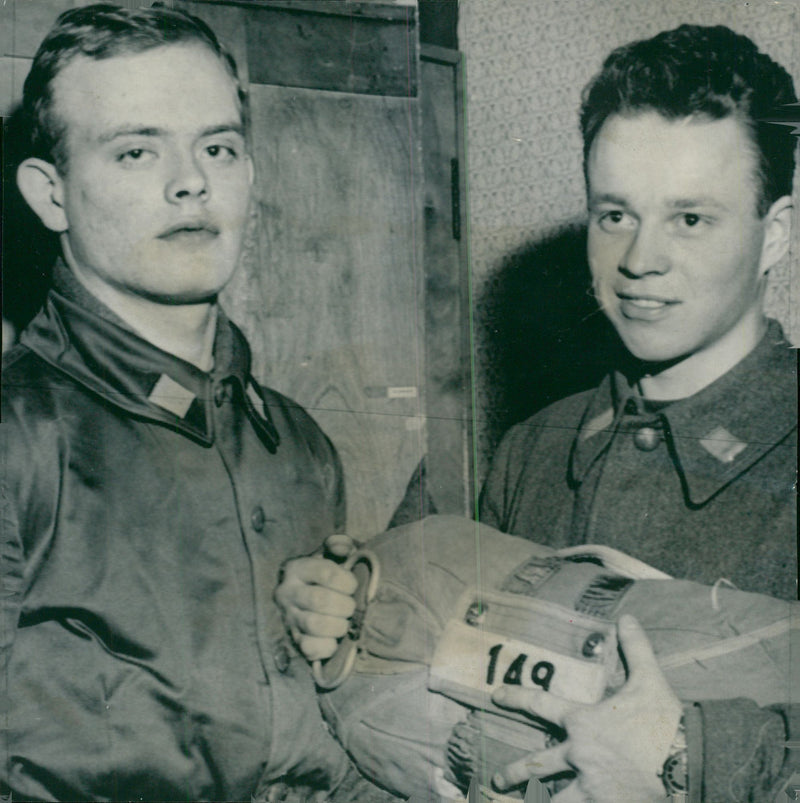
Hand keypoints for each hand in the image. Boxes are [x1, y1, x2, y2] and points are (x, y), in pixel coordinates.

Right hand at [274, 536, 357, 660]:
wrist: (308, 598)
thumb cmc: (326, 575)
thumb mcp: (332, 555)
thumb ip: (341, 545)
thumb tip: (344, 547)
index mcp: (297, 567)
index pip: (326, 572)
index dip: (347, 581)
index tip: (353, 586)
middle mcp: (287, 592)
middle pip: (320, 600)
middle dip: (345, 605)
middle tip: (351, 607)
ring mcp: (288, 617)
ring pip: (314, 624)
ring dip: (338, 625)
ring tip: (344, 622)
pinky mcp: (293, 640)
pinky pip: (310, 648)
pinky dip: (328, 646)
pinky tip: (334, 639)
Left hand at [492, 615, 681, 802]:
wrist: (688, 764)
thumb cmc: (665, 722)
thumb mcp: (649, 679)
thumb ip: (635, 648)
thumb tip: (627, 617)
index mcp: (582, 721)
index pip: (539, 703)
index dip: (516, 697)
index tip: (496, 696)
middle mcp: (578, 754)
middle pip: (537, 764)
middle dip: (514, 772)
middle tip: (497, 778)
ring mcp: (590, 785)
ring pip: (554, 799)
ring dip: (537, 802)